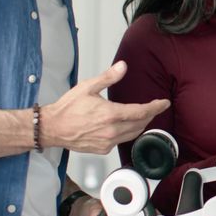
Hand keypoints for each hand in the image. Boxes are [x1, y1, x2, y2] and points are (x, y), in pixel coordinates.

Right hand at [41, 61, 169, 153]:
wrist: (52, 128)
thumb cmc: (67, 108)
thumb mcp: (87, 87)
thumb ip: (108, 77)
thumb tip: (123, 66)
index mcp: (110, 114)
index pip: (141, 112)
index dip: (156, 107)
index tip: (164, 103)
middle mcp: (111, 131)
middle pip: (141, 124)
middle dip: (150, 115)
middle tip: (154, 107)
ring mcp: (108, 142)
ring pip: (133, 134)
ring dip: (141, 124)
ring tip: (142, 115)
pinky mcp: (103, 149)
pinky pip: (122, 141)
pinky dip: (128, 133)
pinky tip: (124, 126)